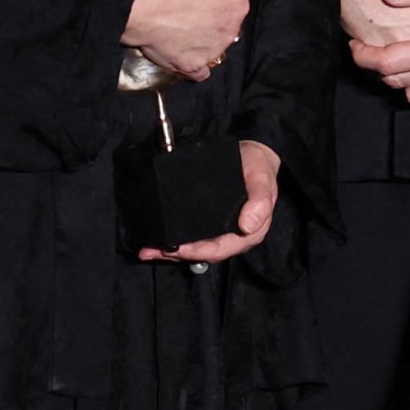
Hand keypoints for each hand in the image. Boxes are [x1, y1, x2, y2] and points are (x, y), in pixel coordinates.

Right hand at [125, 0, 250, 81]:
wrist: (144, 5)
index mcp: (238, 5)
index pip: (233, 1)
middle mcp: (231, 31)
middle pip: (225, 25)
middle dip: (211, 19)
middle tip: (189, 10)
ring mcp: (213, 51)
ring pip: (214, 47)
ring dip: (203, 40)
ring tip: (180, 28)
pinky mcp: (193, 66)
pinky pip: (200, 71)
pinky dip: (194, 65)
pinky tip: (185, 54)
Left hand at [142, 141, 281, 264]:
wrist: (254, 154)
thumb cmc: (259, 167)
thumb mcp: (262, 179)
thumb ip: (260, 201)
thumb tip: (248, 225)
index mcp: (250, 232)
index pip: (220, 249)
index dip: (198, 252)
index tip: (177, 249)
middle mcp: (234, 236)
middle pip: (203, 253)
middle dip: (176, 254)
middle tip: (151, 251)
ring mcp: (222, 231)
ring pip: (195, 247)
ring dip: (171, 251)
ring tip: (148, 250)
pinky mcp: (211, 223)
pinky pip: (193, 236)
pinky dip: (174, 239)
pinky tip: (158, 239)